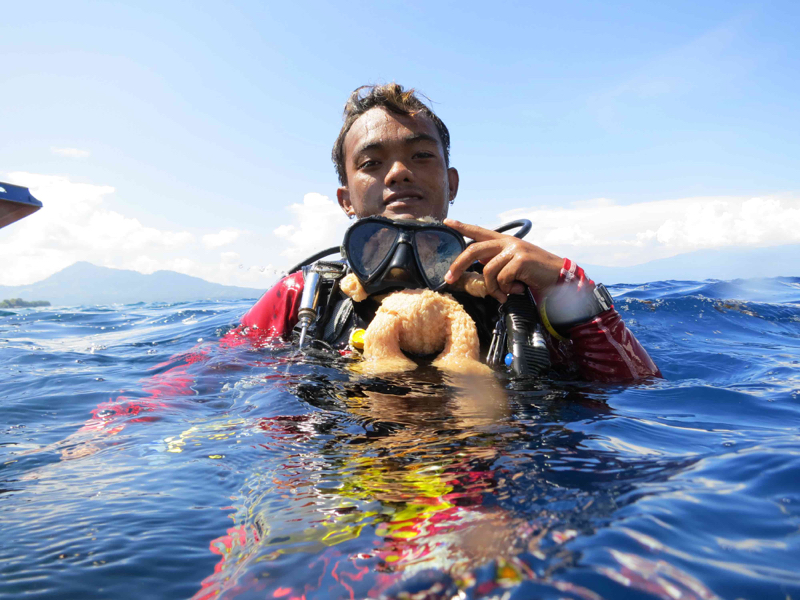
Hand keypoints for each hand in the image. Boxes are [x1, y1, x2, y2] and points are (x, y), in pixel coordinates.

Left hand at [444, 219, 562, 302]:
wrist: (559, 277)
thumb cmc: (534, 274)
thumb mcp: (513, 264)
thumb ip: (496, 261)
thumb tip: (479, 266)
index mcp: (504, 241)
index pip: (479, 231)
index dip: (462, 226)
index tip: (447, 222)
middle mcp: (507, 242)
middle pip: (474, 250)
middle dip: (458, 265)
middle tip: (450, 279)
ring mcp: (514, 249)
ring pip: (488, 271)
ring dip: (494, 288)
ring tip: (506, 293)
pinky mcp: (521, 260)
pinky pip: (501, 279)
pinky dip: (507, 290)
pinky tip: (518, 289)